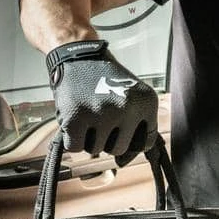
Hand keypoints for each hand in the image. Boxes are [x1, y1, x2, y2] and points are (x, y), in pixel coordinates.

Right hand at [46, 39, 157, 159]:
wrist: (77, 55)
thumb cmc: (104, 79)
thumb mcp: (132, 96)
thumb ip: (135, 129)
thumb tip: (122, 163)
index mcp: (147, 102)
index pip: (144, 143)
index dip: (128, 137)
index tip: (120, 124)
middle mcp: (127, 108)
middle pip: (118, 149)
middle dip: (107, 137)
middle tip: (100, 113)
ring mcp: (102, 113)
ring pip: (96, 150)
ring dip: (89, 136)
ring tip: (88, 111)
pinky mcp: (76, 118)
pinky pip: (76, 148)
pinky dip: (72, 137)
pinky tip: (75, 116)